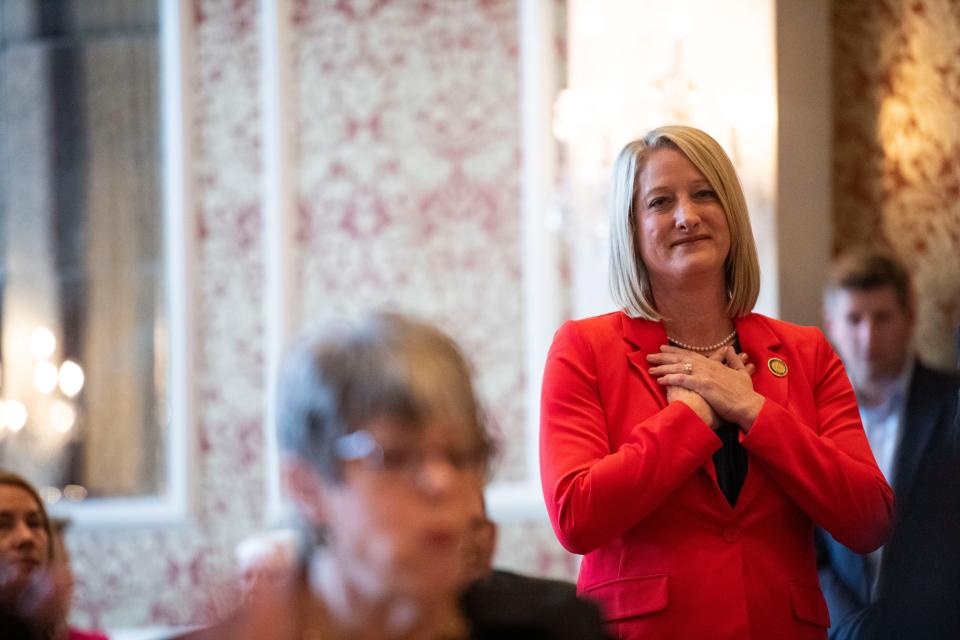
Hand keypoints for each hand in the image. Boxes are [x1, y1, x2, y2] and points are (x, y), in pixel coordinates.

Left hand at [647, 345, 764, 430]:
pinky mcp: (703, 385)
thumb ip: (734, 361)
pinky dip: (670, 378)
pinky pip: (682, 380)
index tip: (664, 349)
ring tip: (650, 368)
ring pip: (679, 368)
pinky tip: (660, 379)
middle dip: (665, 356)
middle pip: (682, 359)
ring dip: (663, 368)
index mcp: (714, 364)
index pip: (691, 355)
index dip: (676, 351)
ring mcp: (705, 375)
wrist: (748, 405)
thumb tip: (730, 349)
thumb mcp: (742, 373)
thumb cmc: (744, 393)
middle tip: (651, 355)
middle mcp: (707, 367)